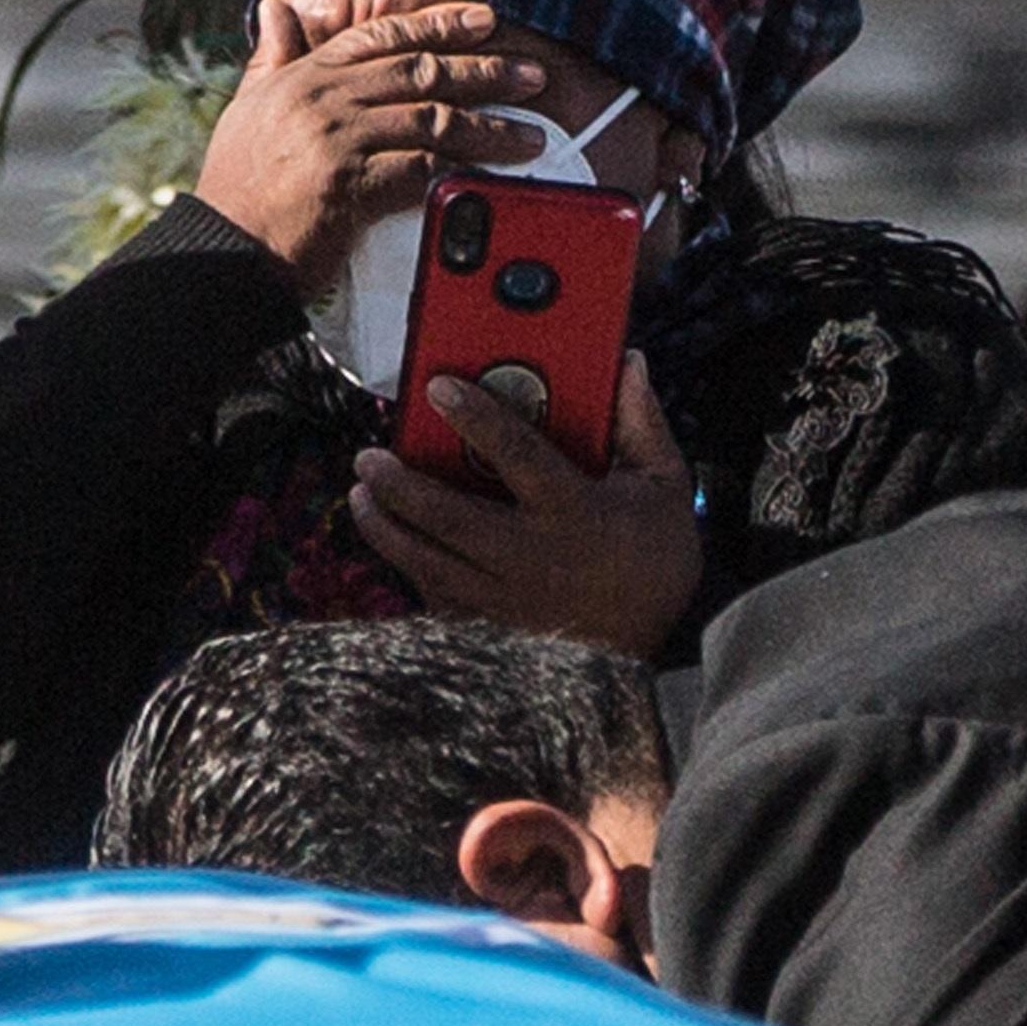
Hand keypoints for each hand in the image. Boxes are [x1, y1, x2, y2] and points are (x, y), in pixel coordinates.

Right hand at [189, 0, 551, 290]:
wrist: (223, 245)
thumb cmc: (237, 186)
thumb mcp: (249, 107)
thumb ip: (273, 58)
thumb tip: (276, 9)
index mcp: (305, 74)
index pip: (383, 34)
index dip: (439, 23)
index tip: (485, 19)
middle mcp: (324, 98)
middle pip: (421, 71)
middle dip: (485, 70)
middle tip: (532, 73)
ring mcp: (337, 139)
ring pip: (433, 118)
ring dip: (491, 128)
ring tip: (531, 137)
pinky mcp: (349, 185)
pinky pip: (420, 169)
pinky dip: (460, 171)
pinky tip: (491, 176)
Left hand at [349, 355, 700, 657]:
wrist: (644, 663)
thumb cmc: (653, 566)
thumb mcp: (665, 488)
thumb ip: (641, 424)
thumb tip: (628, 363)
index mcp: (575, 513)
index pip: (519, 456)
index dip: (476, 417)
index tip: (438, 387)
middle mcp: (532, 558)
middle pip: (449, 517)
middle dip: (400, 484)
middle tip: (369, 456)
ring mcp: (503, 601)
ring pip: (427, 562)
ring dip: (385, 528)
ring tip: (361, 495)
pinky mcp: (487, 631)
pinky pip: (433, 598)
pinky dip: (406, 569)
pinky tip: (392, 543)